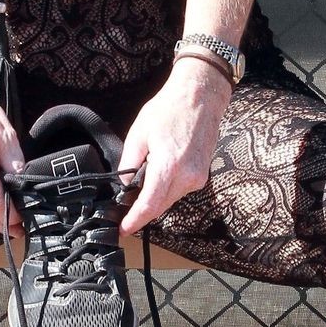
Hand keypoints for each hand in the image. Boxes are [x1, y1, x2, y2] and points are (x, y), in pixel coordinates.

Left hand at [118, 58, 232, 234]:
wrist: (200, 97)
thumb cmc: (169, 110)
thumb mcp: (138, 134)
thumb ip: (129, 164)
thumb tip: (124, 185)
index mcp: (169, 165)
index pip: (150, 205)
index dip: (135, 220)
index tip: (123, 229)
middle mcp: (188, 176)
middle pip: (160, 207)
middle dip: (142, 211)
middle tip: (124, 212)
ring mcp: (198, 177)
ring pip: (170, 200)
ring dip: (155, 198)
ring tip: (142, 183)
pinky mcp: (202, 175)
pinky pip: (179, 190)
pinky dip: (167, 189)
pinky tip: (159, 175)